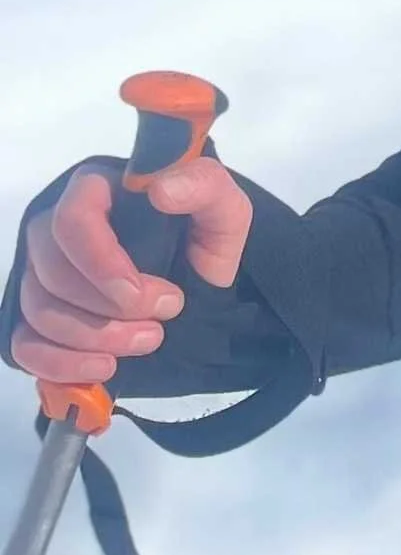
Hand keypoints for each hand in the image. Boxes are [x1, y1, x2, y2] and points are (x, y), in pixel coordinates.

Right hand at [7, 159, 251, 384]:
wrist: (200, 282)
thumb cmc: (205, 237)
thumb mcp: (223, 208)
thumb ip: (204, 187)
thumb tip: (161, 191)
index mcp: (95, 192)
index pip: (72, 220)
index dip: (101, 263)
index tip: (141, 296)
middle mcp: (56, 231)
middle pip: (52, 274)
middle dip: (107, 310)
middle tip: (161, 322)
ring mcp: (41, 276)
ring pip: (39, 311)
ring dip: (94, 338)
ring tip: (148, 340)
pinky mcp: (37, 318)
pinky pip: (24, 345)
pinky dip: (61, 364)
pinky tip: (104, 367)